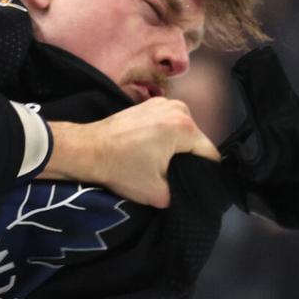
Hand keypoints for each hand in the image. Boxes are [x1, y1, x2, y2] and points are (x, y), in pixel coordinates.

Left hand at [42, 98, 219, 207]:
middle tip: (173, 175)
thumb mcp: (157, 193)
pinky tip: (150, 150)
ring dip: (176, 148)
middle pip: (196, 140)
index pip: (210, 153)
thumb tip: (191, 196)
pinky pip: (168, 123)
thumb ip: (183, 194)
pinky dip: (164, 136)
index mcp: (184, 127)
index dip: (206, 173)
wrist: (88, 150)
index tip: (197, 184)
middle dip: (189, 159)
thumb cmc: (120, 168)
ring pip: (183, 131)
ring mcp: (163, 102)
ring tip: (160, 162)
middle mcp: (178, 109)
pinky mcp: (149, 104)